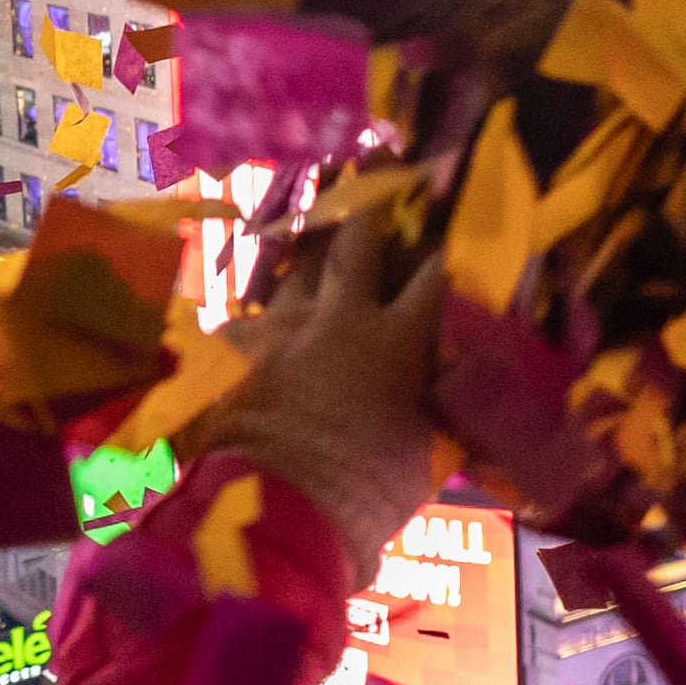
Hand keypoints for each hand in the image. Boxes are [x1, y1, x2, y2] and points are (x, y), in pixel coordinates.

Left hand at [192, 223, 449, 560]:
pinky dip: (254, 324)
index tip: (452, 234)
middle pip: (355, 245)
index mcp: (398, 342)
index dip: (446, 254)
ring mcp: (281, 330)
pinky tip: (246, 328)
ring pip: (297, 274)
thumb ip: (433, 413)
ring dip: (308, 262)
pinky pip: (246, 323)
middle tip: (371, 175)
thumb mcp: (421, 454)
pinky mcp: (233, 353)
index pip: (436, 279)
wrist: (274, 509)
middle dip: (367, 209)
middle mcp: (340, 320)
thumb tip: (444, 402)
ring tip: (313, 245)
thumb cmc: (366, 493)